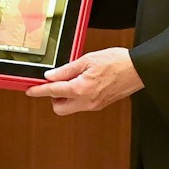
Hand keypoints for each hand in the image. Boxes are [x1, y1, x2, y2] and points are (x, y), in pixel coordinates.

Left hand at [26, 47, 141, 114]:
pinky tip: (83, 83)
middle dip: (53, 98)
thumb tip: (51, 76)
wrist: (137, 70)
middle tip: (56, 83)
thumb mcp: (88, 59)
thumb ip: (67, 69)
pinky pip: (81, 105)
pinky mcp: (100, 106)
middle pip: (59, 108)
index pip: (53, 92)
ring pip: (70, 108)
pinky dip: (77, 97)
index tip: (30, 90)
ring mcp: (93, 106)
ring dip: (66, 97)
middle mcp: (86, 101)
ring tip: (72, 79)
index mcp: (80, 88)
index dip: (38, 91)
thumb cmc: (116, 62)